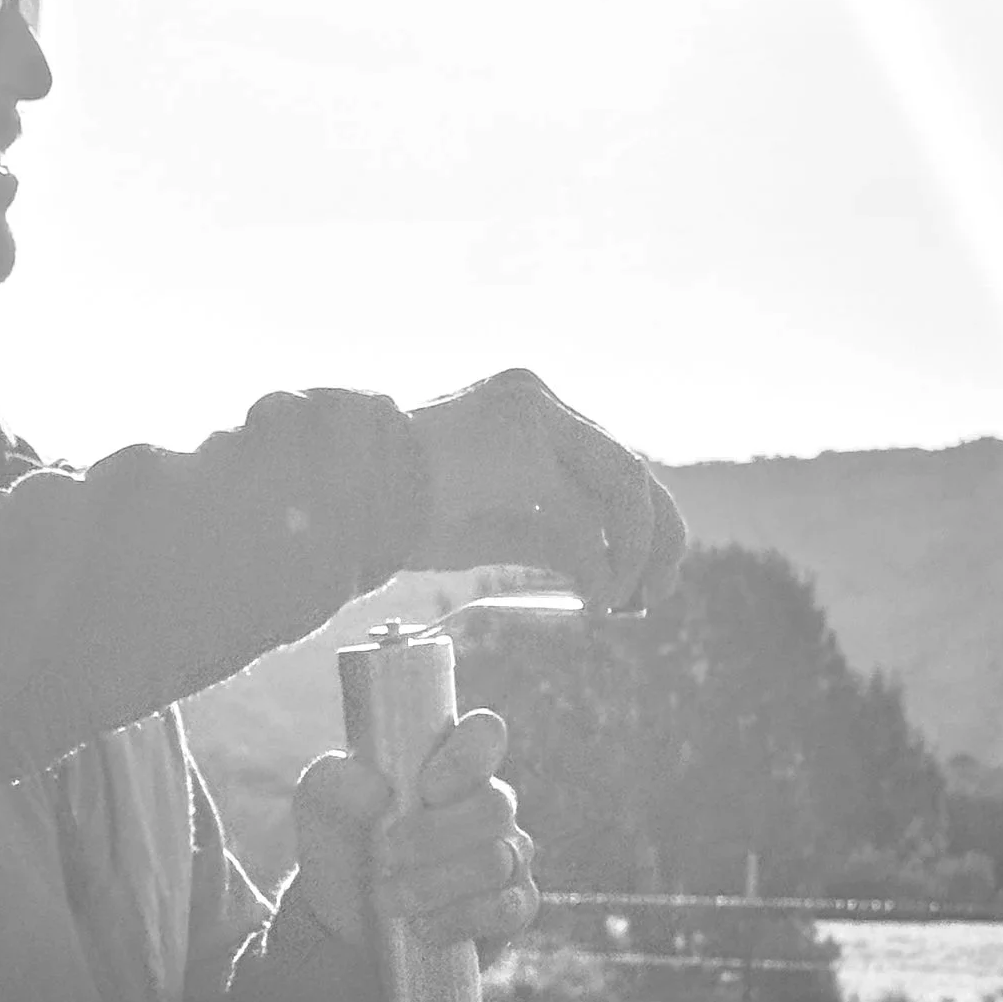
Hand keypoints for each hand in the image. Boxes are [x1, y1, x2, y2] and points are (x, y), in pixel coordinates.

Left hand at [291, 709, 539, 963]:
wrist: (346, 918)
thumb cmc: (346, 843)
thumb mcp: (320, 806)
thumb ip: (336, 783)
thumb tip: (376, 791)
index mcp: (452, 765)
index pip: (485, 735)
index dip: (466, 758)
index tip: (424, 788)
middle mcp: (490, 806)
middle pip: (495, 807)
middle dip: (433, 836)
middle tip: (385, 853)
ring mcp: (509, 856)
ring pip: (496, 861)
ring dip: (434, 883)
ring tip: (387, 898)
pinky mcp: (512, 908)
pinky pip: (506, 909)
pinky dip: (457, 919)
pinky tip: (422, 926)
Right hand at [411, 369, 685, 616]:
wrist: (344, 497)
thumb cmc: (402, 513)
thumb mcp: (493, 523)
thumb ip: (548, 532)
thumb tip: (602, 569)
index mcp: (529, 409)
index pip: (608, 459)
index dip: (639, 519)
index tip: (643, 573)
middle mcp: (537, 400)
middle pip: (628, 466)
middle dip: (656, 535)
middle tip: (658, 591)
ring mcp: (531, 415)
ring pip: (621, 484)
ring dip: (632, 551)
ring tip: (621, 600)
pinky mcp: (521, 448)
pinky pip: (583, 515)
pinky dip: (599, 564)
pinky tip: (592, 599)